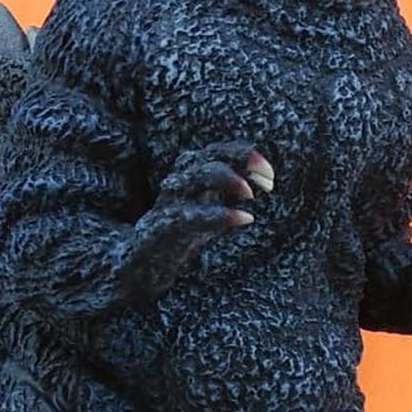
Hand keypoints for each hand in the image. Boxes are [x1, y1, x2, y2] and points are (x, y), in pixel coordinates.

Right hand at [122, 140, 274, 295]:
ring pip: (199, 175)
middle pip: (211, 156)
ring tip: (252, 194)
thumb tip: (265, 179)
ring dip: (229, 179)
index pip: (220, 151)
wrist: (142, 260)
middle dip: (241, 161)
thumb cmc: (183, 229)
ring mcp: (171, 200)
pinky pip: (193, 214)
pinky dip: (221, 214)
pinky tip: (245, 218)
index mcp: (191, 171)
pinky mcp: (165, 224)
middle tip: (268, 181)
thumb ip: (233, 190)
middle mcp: (180, 179)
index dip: (246, 156)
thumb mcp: (212, 204)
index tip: (269, 173)